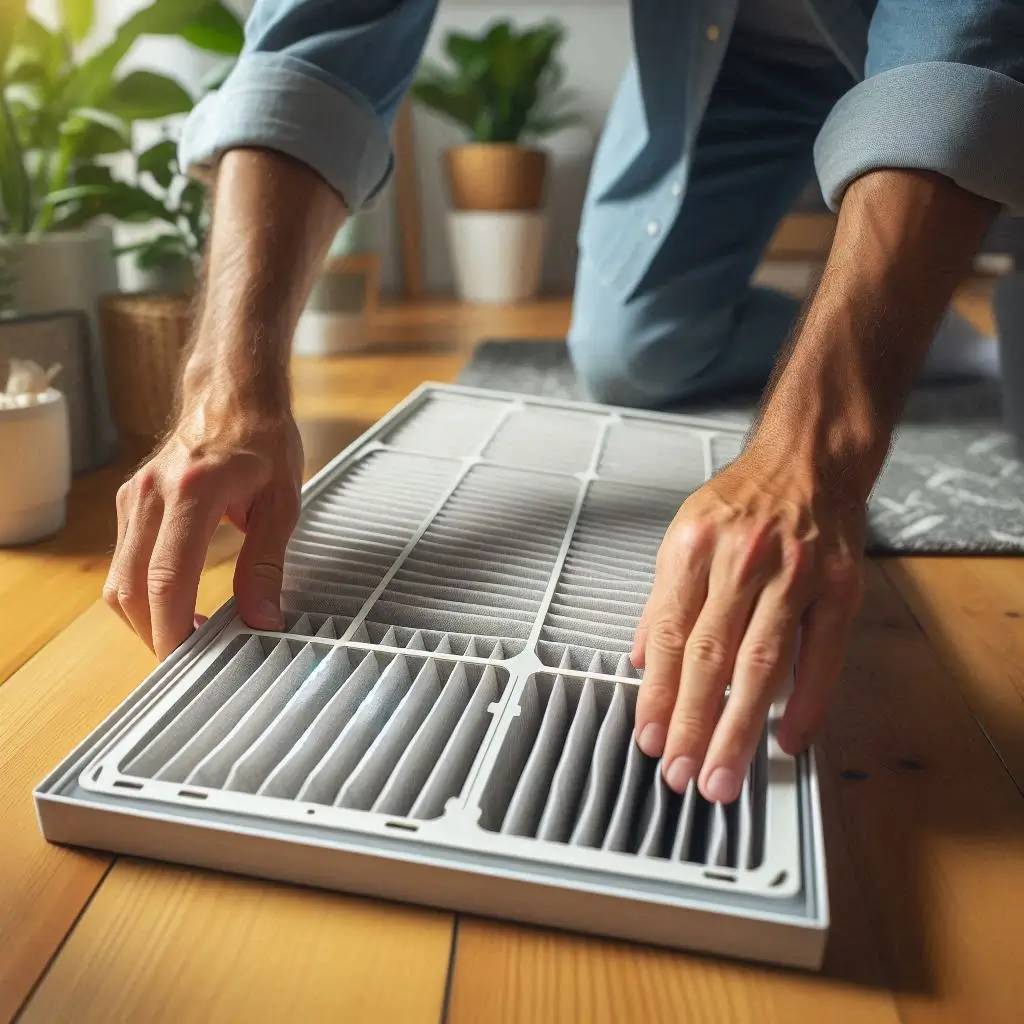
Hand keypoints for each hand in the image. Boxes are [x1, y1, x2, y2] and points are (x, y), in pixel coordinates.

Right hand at [104, 382, 302, 659]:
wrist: (233, 391)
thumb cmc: (263, 441)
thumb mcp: (282, 503)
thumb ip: (267, 563)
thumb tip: (262, 620)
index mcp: (193, 492)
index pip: (168, 578)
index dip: (173, 629)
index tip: (189, 663)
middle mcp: (151, 495)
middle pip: (131, 588)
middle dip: (155, 635)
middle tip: (191, 663)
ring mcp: (134, 497)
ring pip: (119, 579)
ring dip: (145, 618)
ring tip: (188, 638)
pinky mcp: (129, 502)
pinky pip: (124, 561)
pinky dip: (142, 593)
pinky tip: (176, 605)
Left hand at [631, 447, 865, 802]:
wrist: (806, 461)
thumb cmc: (741, 502)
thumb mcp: (683, 536)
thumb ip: (661, 600)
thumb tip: (638, 660)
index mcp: (694, 550)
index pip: (667, 637)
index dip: (656, 694)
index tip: (649, 738)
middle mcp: (742, 562)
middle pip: (710, 658)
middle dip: (691, 724)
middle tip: (680, 774)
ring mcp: (795, 575)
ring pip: (761, 665)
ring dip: (738, 728)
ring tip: (721, 774)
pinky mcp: (840, 588)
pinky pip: (822, 656)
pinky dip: (806, 704)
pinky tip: (788, 740)